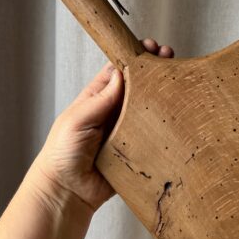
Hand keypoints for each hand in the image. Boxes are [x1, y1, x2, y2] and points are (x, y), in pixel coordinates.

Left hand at [30, 39, 173, 212]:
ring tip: (177, 78)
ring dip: (162, 95)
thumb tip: (121, 74)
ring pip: (148, 108)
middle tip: (168, 57)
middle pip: (137, 87)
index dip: (133, 57)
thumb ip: (100, 99)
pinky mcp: (135, 150)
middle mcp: (113, 111)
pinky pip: (153, 135)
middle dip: (153, 71)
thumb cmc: (62, 153)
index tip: (149, 47)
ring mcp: (126, 130)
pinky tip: (175, 114)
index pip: (118, 71)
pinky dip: (164, 125)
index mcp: (96, 99)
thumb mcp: (77, 119)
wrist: (67, 191)